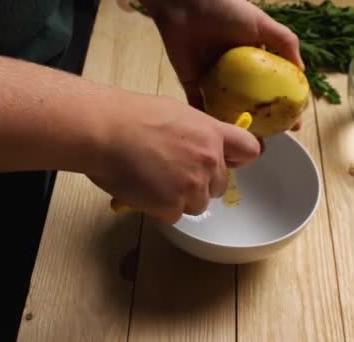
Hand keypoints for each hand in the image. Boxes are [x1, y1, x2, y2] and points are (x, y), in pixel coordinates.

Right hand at [88, 92, 259, 223]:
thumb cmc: (130, 117)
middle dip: (199, 183)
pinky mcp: (172, 205)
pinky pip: (174, 216)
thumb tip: (199, 145)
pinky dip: (159, 209)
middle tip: (171, 172)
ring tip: (152, 181)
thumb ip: (197, 132)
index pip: (249, 151)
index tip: (226, 162)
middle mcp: (209, 160)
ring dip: (179, 199)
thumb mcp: (175, 113)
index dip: (237, 159)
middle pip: (219, 185)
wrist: (104, 131)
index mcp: (212, 134)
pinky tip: (143, 191)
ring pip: (198, 204)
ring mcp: (192, 185)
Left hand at [141, 0, 303, 143]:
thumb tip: (303, 72)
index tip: (292, 124)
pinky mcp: (192, 83)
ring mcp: (213, 79)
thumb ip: (285, 43)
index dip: (283, 105)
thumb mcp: (262, 24)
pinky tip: (221, 136)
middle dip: (260, 124)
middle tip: (268, 142)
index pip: (272, 86)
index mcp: (253, 58)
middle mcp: (235, 72)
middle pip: (250, 103)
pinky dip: (209, 120)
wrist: (187, 4)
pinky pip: (201, 106)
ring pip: (227, 109)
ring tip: (247, 145)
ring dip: (236, 128)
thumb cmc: (226, 9)